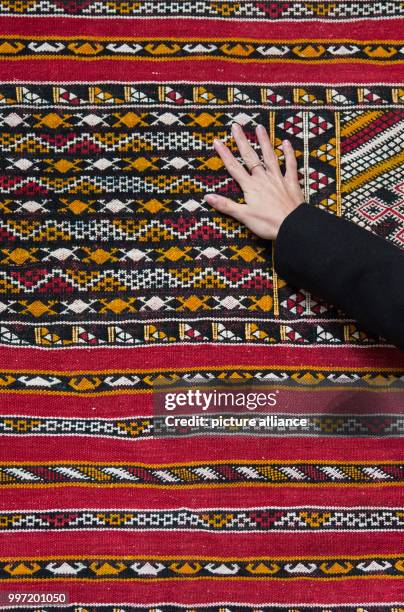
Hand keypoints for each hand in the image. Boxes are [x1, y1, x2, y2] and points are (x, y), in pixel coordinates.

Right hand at [204, 122, 304, 239]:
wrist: (291, 226)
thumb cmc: (267, 223)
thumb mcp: (243, 216)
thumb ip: (225, 205)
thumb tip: (207, 197)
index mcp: (250, 186)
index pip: (234, 167)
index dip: (225, 154)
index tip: (217, 141)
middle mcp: (263, 178)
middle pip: (250, 157)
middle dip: (242, 141)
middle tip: (236, 126)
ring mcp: (278, 178)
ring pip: (270, 156)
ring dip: (264, 141)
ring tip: (259, 127)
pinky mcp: (291, 183)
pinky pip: (291, 165)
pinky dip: (289, 153)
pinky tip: (286, 143)